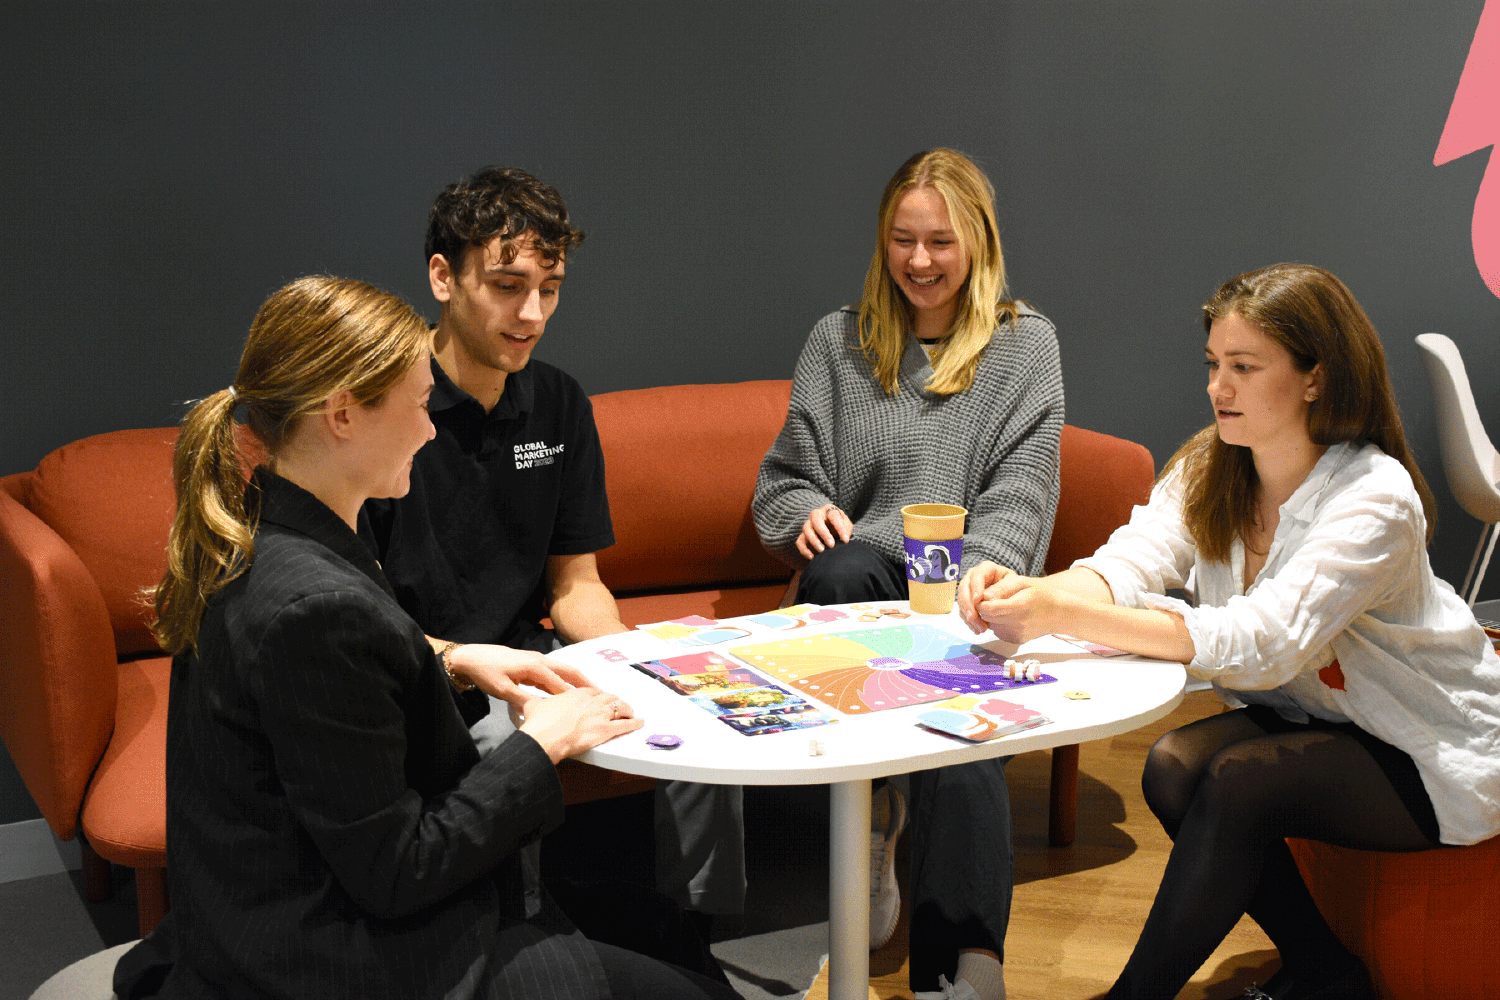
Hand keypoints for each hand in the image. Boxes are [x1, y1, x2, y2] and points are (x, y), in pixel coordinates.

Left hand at [445, 643, 594, 712]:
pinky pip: (553, 672)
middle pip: (568, 671)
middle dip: (585, 683)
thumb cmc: (486, 673)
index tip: (589, 707)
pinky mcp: (532, 663)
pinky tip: (568, 691)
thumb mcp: (503, 690)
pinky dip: (564, 680)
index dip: (574, 696)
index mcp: (534, 667)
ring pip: (562, 670)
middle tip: (602, 695)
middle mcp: (540, 660)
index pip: (560, 683)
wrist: (471, 657)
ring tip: (591, 693)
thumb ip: (524, 701)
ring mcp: (537, 660)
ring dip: (576, 681)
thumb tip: (540, 712)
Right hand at [518, 686, 642, 762]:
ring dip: (626, 710)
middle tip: (618, 705)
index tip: (600, 698)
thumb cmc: (539, 723)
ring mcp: (599, 715)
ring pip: (619, 709)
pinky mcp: (605, 730)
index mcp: (575, 694)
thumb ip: (529, 700)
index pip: (592, 692)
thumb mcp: (532, 705)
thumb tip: (518, 699)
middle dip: (615, 701)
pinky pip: (624, 725)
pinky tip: (640, 723)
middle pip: (608, 698)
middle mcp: (590, 702)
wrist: (545, 737)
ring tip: (631, 713)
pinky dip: (634, 724)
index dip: (598, 696)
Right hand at [795, 503, 853, 559]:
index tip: (846, 541)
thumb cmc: (839, 526)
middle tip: (831, 545)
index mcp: (829, 510)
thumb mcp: (846, 525)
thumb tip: (844, 539)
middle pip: (816, 520)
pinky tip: (811, 557)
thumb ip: (846, 529)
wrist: (831, 529)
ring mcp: (808, 524)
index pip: (834, 516)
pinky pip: (800, 541)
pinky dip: (804, 549)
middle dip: (824, 533)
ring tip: (822, 550)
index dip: (840, 528)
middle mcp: (816, 514)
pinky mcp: (803, 534)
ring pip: (806, 529)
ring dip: (814, 540)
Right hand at [957, 561, 1018, 632]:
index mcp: (987, 569)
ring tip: (981, 628)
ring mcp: (970, 590)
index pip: (978, 574)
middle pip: (964, 588)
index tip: (978, 600)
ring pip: (962, 601)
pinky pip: (964, 612)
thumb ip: (1003, 589)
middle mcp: (974, 578)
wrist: (1016, 596)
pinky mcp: (969, 603)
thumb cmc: (1017, 587)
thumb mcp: (1015, 584)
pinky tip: (978, 630)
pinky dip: (970, 622)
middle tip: (973, 617)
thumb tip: (987, 598)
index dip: (976, 586)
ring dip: (969, 616)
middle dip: (968, 604)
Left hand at [971, 573, 1066, 644]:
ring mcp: (1017, 634)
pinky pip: (998, 631)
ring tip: (1004, 607)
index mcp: (1020, 606)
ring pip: (991, 625)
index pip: (989, 608)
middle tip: (991, 599)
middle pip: (987, 617)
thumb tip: (984, 595)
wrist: (1059, 614)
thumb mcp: (1024, 582)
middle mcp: (1018, 623)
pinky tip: (1010, 616)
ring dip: (991, 616)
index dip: (981, 602)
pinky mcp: (1016, 640)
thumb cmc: (1042, 594)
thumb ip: (1003, 588)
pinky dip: (999, 624)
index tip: (981, 594)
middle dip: (984, 608)